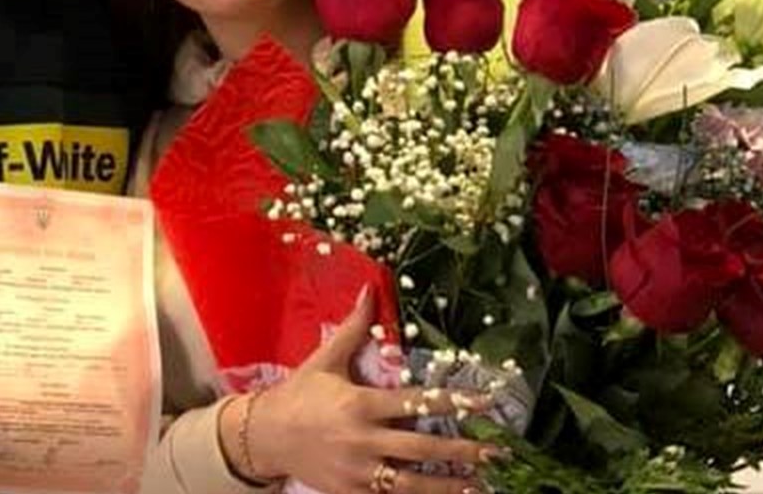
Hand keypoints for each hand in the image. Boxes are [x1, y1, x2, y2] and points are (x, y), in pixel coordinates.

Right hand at [235, 289, 501, 493]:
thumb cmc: (300, 393)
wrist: (266, 436)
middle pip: (422, 448)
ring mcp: (357, 472)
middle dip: (462, 450)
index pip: (415, 403)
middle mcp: (362, 440)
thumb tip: (370, 288)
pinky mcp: (351, 493)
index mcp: (360, 404)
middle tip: (497, 450)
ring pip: (411, 483)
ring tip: (481, 484)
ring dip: (448, 484)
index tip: (484, 402)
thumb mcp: (326, 358)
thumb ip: (354, 328)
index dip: (453, 403)